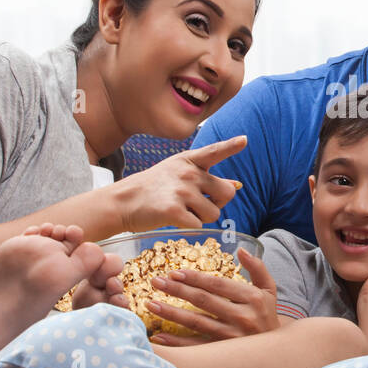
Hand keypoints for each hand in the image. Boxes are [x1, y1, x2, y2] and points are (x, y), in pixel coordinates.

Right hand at [118, 135, 247, 233]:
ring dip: (202, 218)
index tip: (245, 140)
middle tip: (200, 205)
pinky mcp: (173, 211)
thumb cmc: (153, 189)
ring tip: (182, 211)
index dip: (231, 146)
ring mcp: (181, 191)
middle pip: (227, 193)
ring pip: (214, 214)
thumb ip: (207, 178)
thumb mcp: (178, 174)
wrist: (122, 202)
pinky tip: (174, 220)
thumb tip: (237, 185)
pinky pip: (198, 226)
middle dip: (219, 203)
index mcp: (189, 161)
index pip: (214, 151)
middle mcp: (187, 173)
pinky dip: (189, 227)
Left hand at [146, 247, 278, 344]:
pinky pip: (196, 348)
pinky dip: (177, 343)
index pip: (217, 285)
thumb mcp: (269, 290)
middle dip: (177, 290)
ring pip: (196, 323)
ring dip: (171, 314)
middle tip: (156, 281)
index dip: (195, 277)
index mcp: (252, 298)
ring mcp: (232, 338)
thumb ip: (258, 268)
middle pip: (203, 301)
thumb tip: (241, 250)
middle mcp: (242, 317)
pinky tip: (158, 337)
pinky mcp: (224, 355)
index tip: (174, 272)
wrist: (276, 352)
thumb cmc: (267, 315)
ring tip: (151, 304)